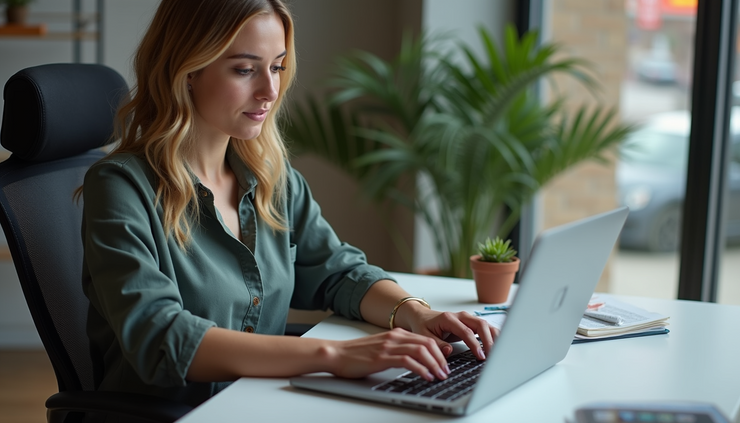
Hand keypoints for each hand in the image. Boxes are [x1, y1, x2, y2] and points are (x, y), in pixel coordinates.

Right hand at [323, 329, 450, 380]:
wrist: (336, 354)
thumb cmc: (356, 355)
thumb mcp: (382, 349)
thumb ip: (398, 351)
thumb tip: (416, 362)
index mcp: (396, 334)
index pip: (426, 339)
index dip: (439, 352)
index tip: (445, 364)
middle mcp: (395, 337)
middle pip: (427, 343)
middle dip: (441, 358)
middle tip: (446, 372)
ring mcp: (389, 346)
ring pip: (421, 350)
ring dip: (434, 364)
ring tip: (440, 375)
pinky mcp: (382, 357)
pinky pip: (407, 361)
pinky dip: (420, 369)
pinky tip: (426, 376)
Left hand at [398, 303, 498, 360]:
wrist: (421, 317)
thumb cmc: (423, 326)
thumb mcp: (424, 336)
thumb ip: (437, 344)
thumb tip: (449, 351)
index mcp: (449, 318)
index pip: (466, 331)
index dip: (475, 344)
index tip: (480, 356)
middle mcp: (460, 316)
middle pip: (480, 324)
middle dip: (489, 340)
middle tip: (492, 355)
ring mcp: (467, 318)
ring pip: (485, 325)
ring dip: (493, 337)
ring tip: (498, 351)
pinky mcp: (470, 323)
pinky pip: (485, 328)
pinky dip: (492, 335)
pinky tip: (497, 345)